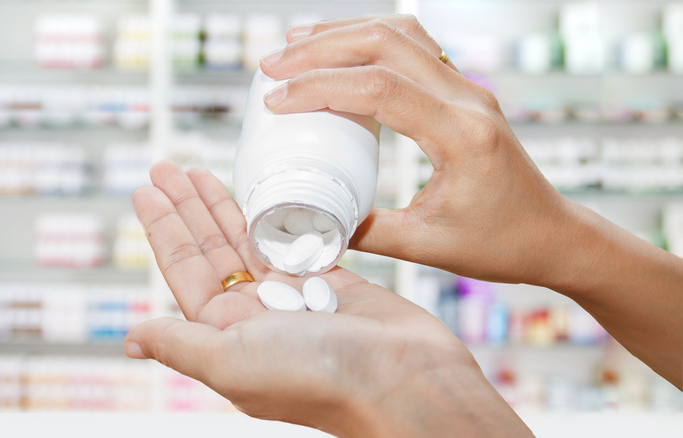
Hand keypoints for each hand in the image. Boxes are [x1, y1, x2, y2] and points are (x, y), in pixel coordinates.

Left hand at [126, 161, 531, 436]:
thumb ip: (181, 343)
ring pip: (248, 241)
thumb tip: (131, 337)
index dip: (164, 228)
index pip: (185, 270)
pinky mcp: (331, 283)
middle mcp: (255, 316)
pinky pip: (293, 242)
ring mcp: (293, 297)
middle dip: (187, 208)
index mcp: (226, 335)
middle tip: (166, 167)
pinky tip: (258, 194)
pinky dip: (274, 217)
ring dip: (221, 207)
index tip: (147, 190)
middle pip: (211, 249)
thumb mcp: (232, 363)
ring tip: (197, 171)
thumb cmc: (318, 378)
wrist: (404, 380)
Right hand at [261, 15, 681, 387]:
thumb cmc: (501, 245)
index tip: (276, 100)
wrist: (552, 234)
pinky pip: (414, 46)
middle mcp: (468, 99)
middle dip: (322, 47)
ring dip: (344, 33)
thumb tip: (313, 222)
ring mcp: (468, 89)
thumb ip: (367, 232)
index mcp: (463, 135)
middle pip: (388, 43)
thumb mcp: (428, 248)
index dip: (321, 87)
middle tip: (273, 65)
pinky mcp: (463, 91)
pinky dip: (371, 40)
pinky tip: (341, 49)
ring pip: (401, 34)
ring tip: (295, 43)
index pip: (382, 90)